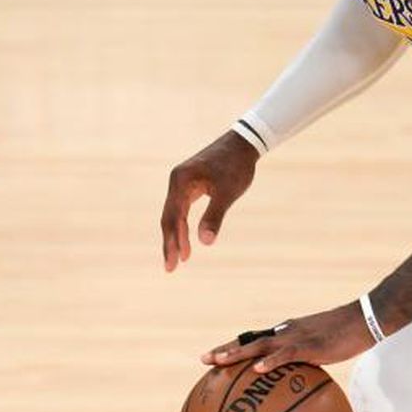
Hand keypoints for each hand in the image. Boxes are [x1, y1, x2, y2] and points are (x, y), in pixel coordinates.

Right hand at [161, 131, 259, 271]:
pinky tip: (187, 239)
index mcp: (181, 182)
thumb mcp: (227, 193)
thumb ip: (214, 216)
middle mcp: (176, 182)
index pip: (173, 217)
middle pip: (168, 218)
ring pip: (174, 215)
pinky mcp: (189, 184)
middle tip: (171, 268)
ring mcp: (181, 183)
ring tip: (181, 259)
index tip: (174, 262)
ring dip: (177, 236)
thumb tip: (205, 242)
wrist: (243, 143)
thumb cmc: (236, 166)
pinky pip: (181, 209)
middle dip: (170, 243)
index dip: (173, 241)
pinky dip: (183, 225)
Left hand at [204, 303, 373, 372]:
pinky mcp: (310, 345)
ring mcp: (296, 337)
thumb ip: (307, 363)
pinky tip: (257, 370)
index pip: (253, 339)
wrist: (364, 319)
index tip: (213, 356)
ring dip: (237, 354)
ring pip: (259, 345)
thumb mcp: (322, 350)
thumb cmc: (344, 336)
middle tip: (204, 360)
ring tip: (219, 362)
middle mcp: (285, 333)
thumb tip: (298, 384)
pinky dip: (271, 361)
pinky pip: (286, 354)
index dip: (233, 347)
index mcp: (286, 333)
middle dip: (225, 350)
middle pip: (249, 340)